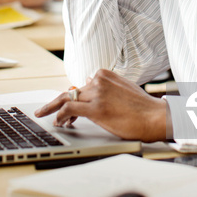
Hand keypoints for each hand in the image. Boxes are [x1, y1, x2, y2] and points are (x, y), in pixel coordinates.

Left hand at [35, 69, 167, 142]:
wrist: (154, 116)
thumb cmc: (142, 107)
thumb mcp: (123, 88)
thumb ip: (106, 86)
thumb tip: (90, 84)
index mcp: (105, 74)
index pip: (81, 85)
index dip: (71, 98)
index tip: (65, 108)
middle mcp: (99, 80)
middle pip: (71, 90)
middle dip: (55, 101)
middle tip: (42, 109)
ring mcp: (97, 93)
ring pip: (67, 99)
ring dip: (54, 109)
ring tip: (44, 116)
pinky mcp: (96, 108)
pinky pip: (70, 109)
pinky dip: (60, 115)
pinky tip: (58, 122)